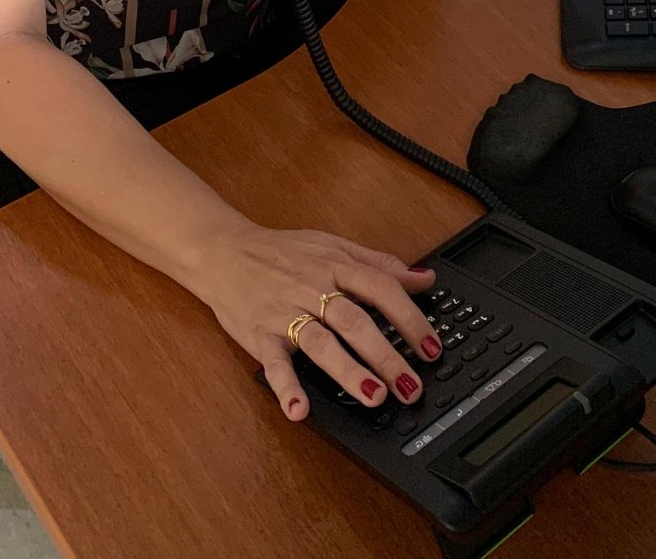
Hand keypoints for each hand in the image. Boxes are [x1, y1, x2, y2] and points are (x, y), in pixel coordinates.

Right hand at [197, 221, 443, 420]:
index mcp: (334, 265)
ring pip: (320, 341)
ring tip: (373, 395)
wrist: (223, 251)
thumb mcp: (332, 246)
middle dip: (386, 355)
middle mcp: (312, 288)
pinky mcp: (259, 335)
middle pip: (354, 320)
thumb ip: (378, 264)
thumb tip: (424, 278)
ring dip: (347, 370)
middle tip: (412, 387)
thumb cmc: (282, 252)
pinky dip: (286, 386)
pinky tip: (299, 409)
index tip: (432, 347)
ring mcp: (285, 312)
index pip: (380, 288)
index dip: (409, 317)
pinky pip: (273, 362)